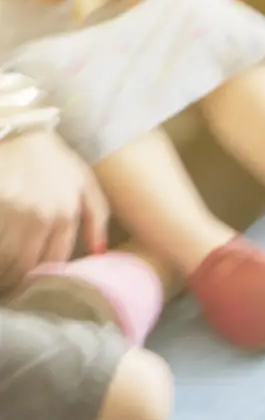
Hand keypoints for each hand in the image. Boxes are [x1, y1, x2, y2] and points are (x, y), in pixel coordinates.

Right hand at [0, 131, 107, 288]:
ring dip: (3, 271)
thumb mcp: (84, 182)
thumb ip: (96, 217)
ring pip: (5, 255)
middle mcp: (39, 214)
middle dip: (16, 281)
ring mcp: (11, 209)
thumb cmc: (53, 158)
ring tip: (3, 280)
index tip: (32, 286)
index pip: (53, 258)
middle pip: (25, 263)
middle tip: (11, 288)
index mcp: (65, 212)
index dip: (42, 276)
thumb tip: (99, 252)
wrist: (19, 130)